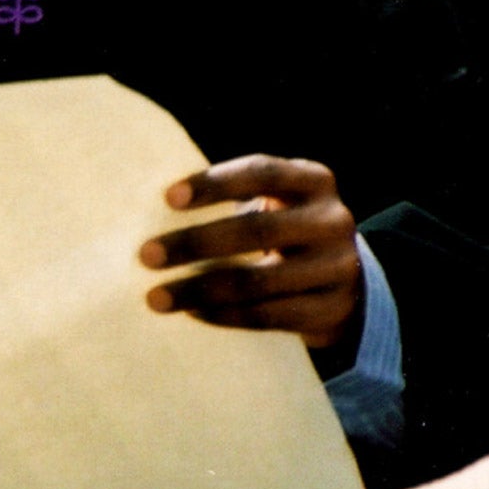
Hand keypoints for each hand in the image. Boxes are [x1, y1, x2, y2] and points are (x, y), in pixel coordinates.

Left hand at [137, 154, 361, 347]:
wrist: (342, 280)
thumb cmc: (284, 228)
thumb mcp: (276, 202)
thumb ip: (233, 199)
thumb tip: (151, 207)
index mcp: (314, 180)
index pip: (262, 173)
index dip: (215, 183)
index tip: (168, 198)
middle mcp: (332, 220)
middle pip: (258, 230)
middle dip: (196, 243)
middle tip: (146, 254)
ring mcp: (337, 268)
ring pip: (258, 282)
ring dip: (199, 290)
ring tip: (156, 297)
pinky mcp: (330, 311)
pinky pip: (268, 316)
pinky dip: (224, 315)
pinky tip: (191, 312)